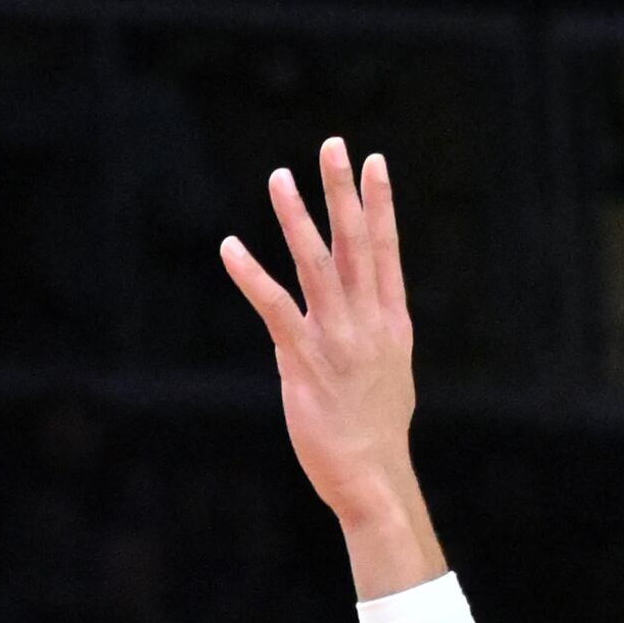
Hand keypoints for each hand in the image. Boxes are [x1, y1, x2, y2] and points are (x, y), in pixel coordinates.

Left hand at [220, 138, 426, 548]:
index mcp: (392, 323)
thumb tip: (359, 323)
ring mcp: (337, 340)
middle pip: (357, 244)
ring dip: (296, 219)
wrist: (373, 478)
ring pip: (316, 265)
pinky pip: (274, 308)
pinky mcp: (302, 362)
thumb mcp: (390, 375)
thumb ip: (372, 338)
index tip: (375, 161)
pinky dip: (251, 275)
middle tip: (334, 145)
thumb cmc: (377, 432)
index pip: (387, 250)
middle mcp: (368, 322)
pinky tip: (232, 247)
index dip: (380, 204)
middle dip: (344, 192)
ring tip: (280, 178)